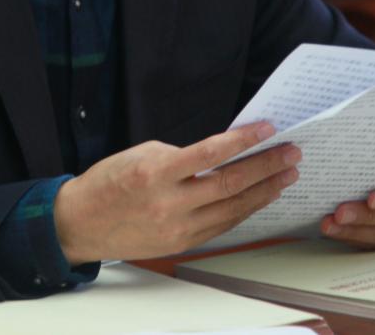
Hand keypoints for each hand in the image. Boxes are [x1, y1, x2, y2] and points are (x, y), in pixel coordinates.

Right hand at [53, 123, 300, 263]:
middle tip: (291, 154)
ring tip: (285, 176)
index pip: (210, 153)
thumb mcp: (141, 154)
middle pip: (230, 184)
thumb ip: (182, 157)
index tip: (268, 129)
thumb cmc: (109, 182)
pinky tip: (259, 198)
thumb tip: (221, 155)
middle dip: (266, 167)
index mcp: (156, 173)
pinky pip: (221, 226)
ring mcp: (177, 228)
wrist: (82, 222)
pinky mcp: (181, 244)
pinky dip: (243, 210)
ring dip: (263, 192)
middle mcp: (169, 204)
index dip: (243, 141)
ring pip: (232, 209)